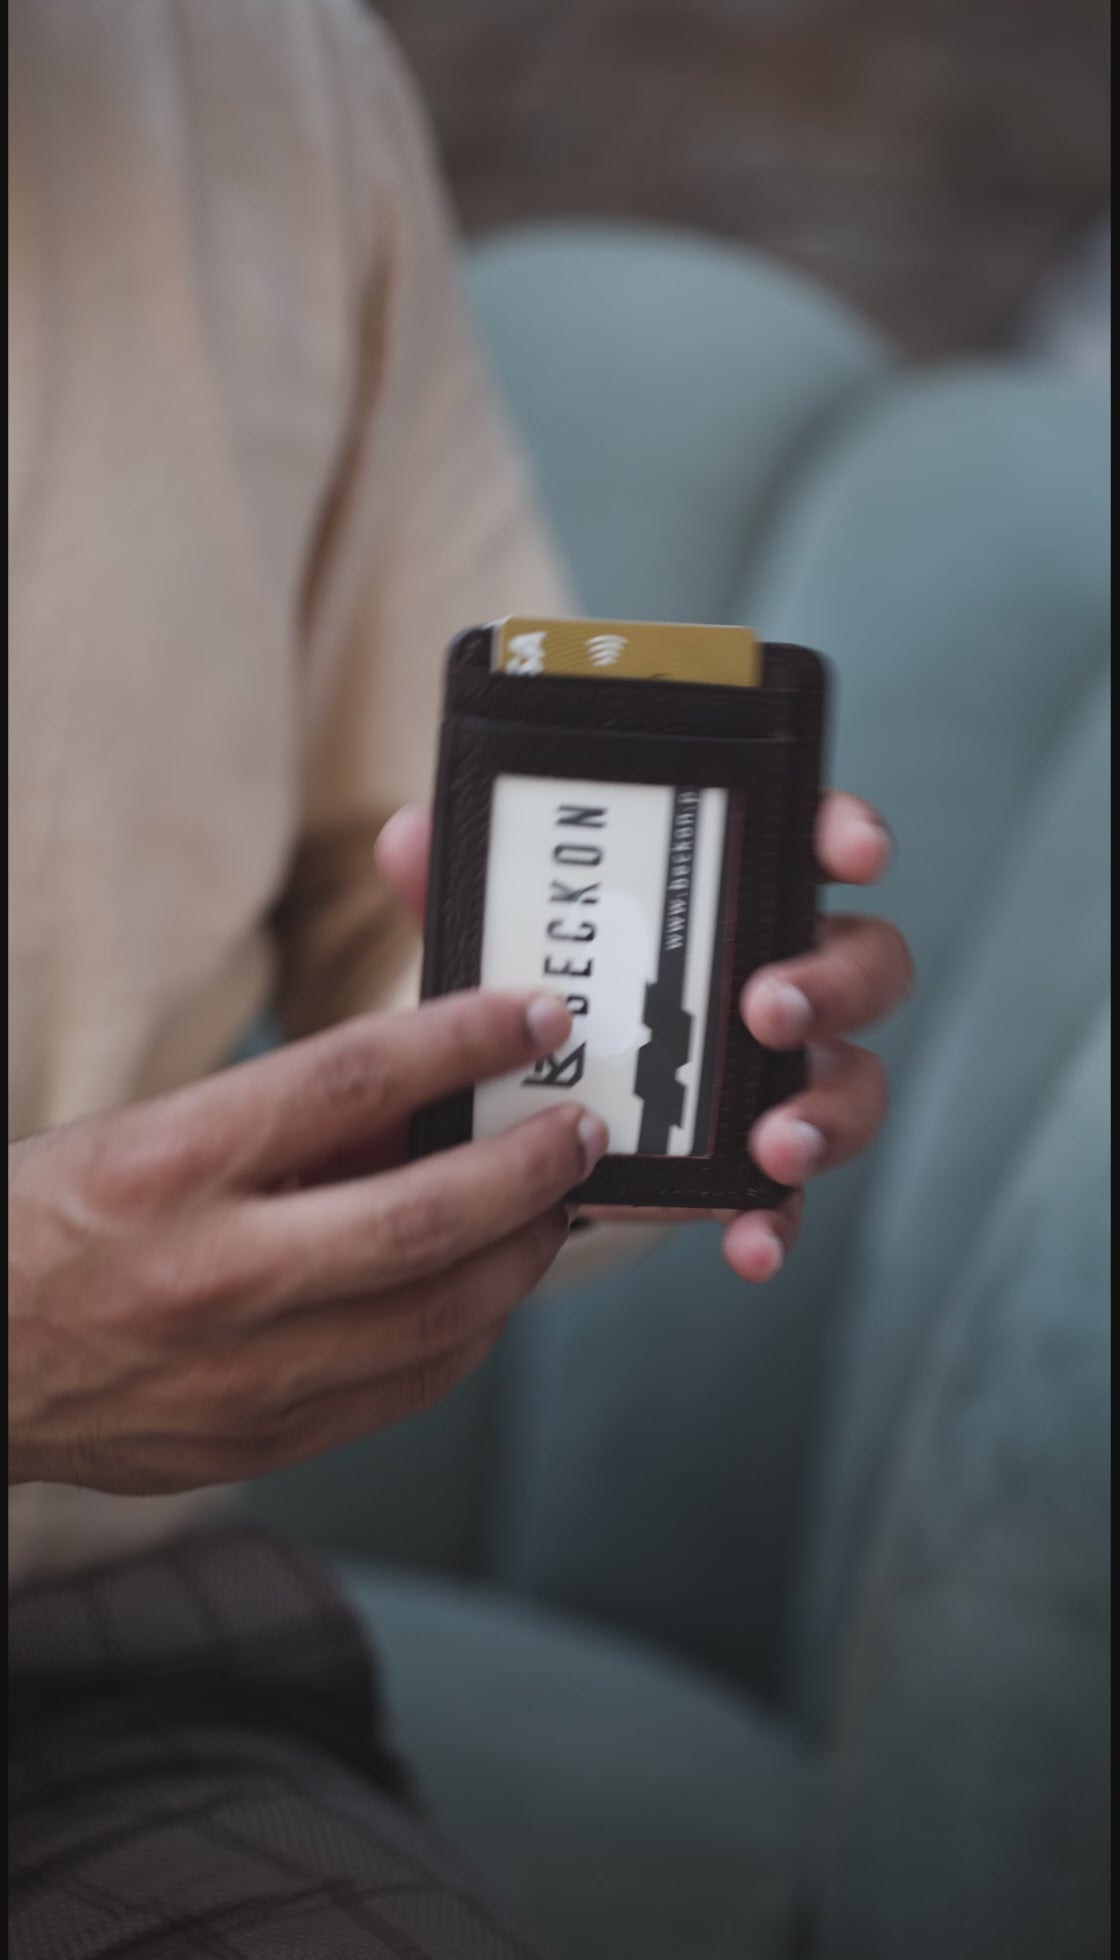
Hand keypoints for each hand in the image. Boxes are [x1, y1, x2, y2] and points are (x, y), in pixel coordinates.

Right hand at [8, 992, 606, 1494]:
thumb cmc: (49, 1226)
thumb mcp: (147, 1135)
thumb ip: (285, 1120)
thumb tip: (423, 1095)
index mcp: (166, 1163)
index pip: (352, 1080)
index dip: (462, 1040)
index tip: (530, 1018)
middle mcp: (207, 1271)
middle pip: (421, 1217)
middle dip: (526, 1168)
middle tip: (576, 1131)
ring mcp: (237, 1372)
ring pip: (433, 1316)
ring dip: (517, 1256)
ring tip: (550, 1211)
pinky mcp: (256, 1440)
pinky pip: (403, 1387)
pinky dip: (465, 1333)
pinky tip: (488, 1292)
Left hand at [377, 795, 912, 1283]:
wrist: (518, 1117)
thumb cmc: (533, 995)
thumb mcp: (495, 944)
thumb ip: (464, 894)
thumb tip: (405, 837)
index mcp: (730, 898)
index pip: (809, 844)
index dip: (843, 836)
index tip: (851, 852)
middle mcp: (778, 979)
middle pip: (864, 964)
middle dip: (832, 984)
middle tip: (767, 1008)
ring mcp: (780, 1077)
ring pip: (852, 1083)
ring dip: (827, 1113)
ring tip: (775, 1144)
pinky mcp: (752, 1168)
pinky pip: (788, 1197)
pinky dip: (776, 1220)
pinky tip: (749, 1244)